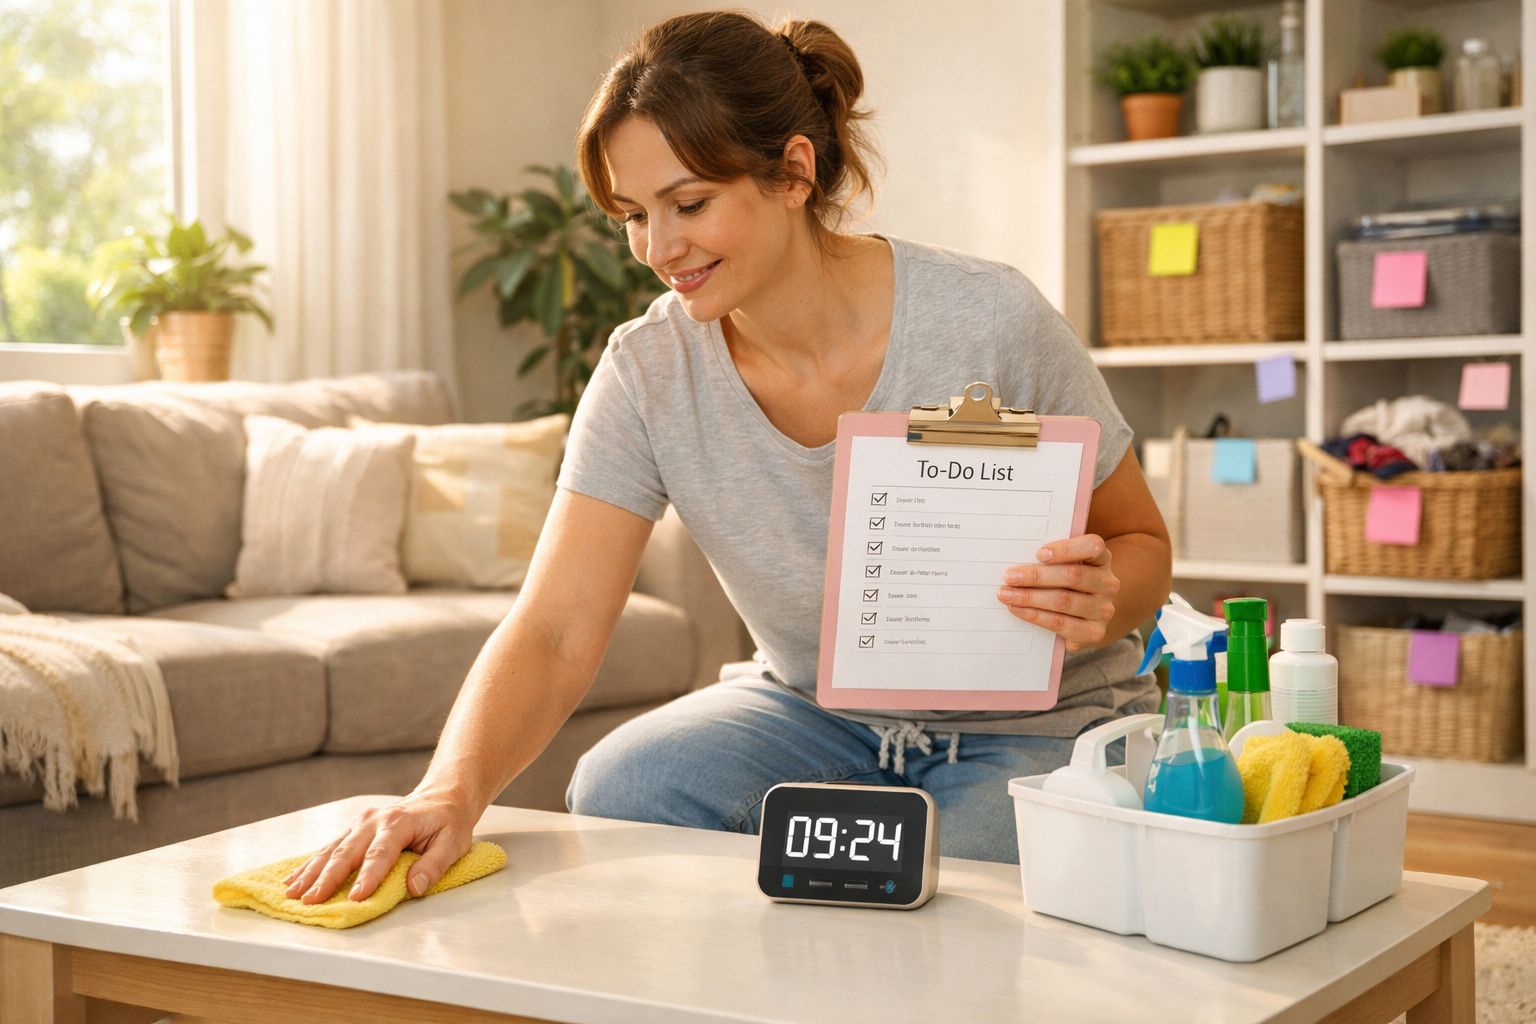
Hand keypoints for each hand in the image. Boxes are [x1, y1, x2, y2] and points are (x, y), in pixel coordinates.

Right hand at [282, 787, 477, 903]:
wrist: (441, 796)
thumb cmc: (448, 823)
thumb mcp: (453, 843)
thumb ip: (434, 865)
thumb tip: (414, 887)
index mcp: (399, 823)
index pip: (380, 854)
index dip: (367, 877)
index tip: (355, 899)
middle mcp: (374, 820)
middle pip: (347, 852)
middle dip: (327, 879)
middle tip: (311, 901)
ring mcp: (360, 822)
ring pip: (331, 850)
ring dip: (311, 873)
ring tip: (292, 893)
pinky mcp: (353, 828)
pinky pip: (328, 847)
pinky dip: (310, 865)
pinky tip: (293, 879)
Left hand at [996, 534, 1119, 652]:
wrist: (1084, 617)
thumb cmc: (1065, 583)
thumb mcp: (1063, 566)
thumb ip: (1048, 559)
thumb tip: (1014, 558)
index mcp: (1101, 560)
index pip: (1093, 547)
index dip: (1067, 549)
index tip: (1039, 554)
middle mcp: (1108, 584)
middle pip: (1073, 576)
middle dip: (1037, 576)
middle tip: (1010, 576)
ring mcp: (1103, 610)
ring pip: (1064, 601)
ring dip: (1030, 597)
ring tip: (1006, 594)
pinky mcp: (1094, 632)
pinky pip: (1060, 623)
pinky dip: (1035, 615)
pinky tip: (1017, 609)